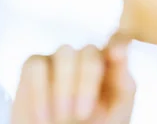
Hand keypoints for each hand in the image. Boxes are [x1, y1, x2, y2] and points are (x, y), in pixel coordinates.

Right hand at [10, 33, 134, 123]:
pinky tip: (43, 117)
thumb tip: (121, 54)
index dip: (119, 41)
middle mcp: (84, 58)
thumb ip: (123, 86)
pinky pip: (36, 66)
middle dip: (87, 84)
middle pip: (89, 52)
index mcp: (110, 68)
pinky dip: (40, 93)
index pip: (118, 41)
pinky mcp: (33, 66)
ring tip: (62, 116)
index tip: (118, 55)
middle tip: (82, 115)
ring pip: (64, 53)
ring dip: (64, 87)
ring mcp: (58, 60)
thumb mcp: (116, 114)